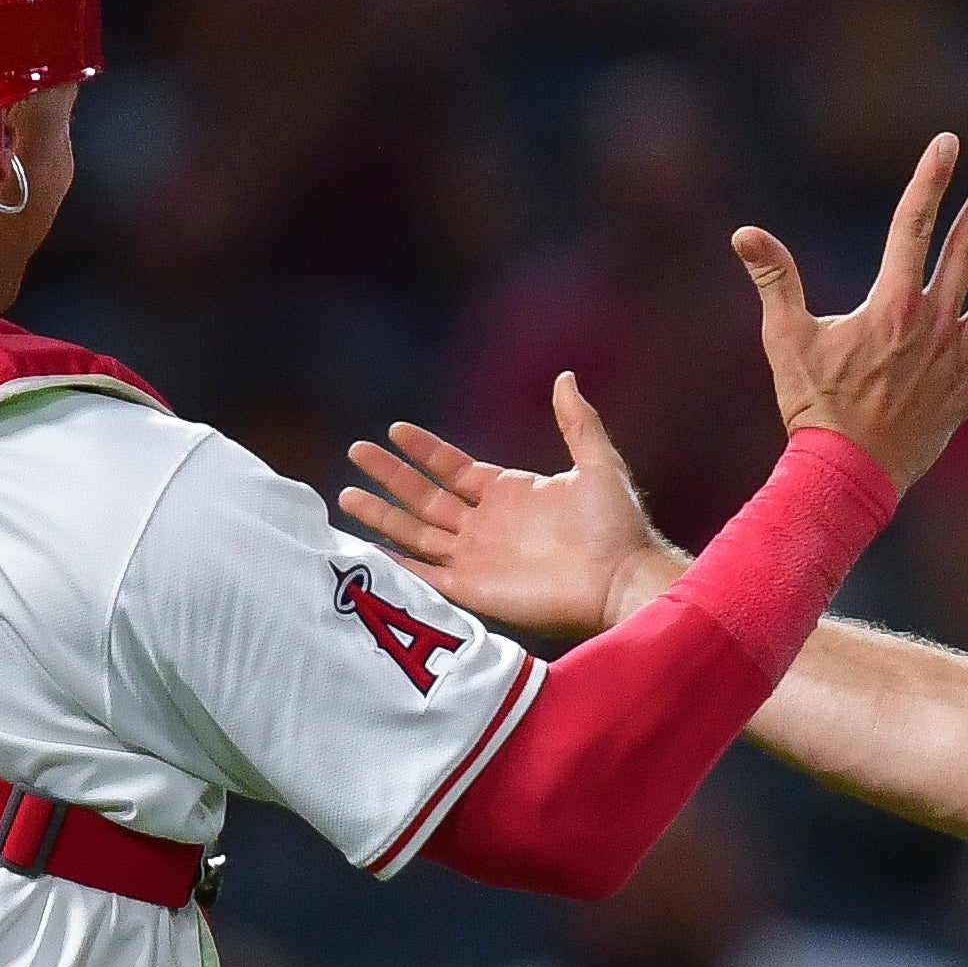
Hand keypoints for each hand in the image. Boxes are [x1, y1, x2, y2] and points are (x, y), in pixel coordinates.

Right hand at [341, 371, 681, 641]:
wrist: (621, 579)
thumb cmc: (616, 526)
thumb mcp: (598, 463)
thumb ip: (578, 422)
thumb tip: (566, 378)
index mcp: (508, 493)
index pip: (453, 468)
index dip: (424, 451)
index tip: (394, 430)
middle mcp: (485, 524)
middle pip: (424, 497)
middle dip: (390, 475)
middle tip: (355, 452)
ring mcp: (476, 557)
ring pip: (415, 532)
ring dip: (382, 514)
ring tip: (346, 494)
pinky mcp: (473, 588)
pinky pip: (424, 574)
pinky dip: (396, 562)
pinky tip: (367, 547)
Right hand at [735, 133, 967, 488]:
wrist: (845, 472)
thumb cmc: (813, 406)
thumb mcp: (787, 338)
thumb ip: (775, 280)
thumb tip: (744, 233)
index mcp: (892, 303)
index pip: (913, 225)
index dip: (930, 180)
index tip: (948, 142)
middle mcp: (932, 322)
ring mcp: (954, 358)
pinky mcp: (965, 396)